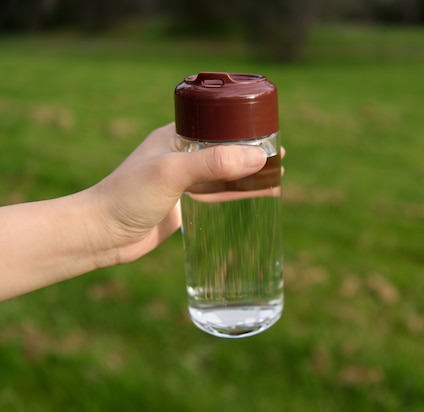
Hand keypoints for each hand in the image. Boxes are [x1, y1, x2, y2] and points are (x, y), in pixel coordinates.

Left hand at [88, 122, 273, 265]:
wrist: (100, 234)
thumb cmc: (128, 196)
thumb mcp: (172, 173)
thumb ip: (214, 163)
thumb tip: (258, 157)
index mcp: (176, 136)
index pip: (217, 123)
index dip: (245, 127)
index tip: (270, 134)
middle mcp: (180, 154)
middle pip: (225, 149)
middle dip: (252, 153)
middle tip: (279, 158)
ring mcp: (182, 180)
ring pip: (223, 173)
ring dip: (247, 175)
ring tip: (275, 178)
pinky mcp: (183, 204)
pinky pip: (216, 196)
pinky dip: (236, 194)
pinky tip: (253, 198)